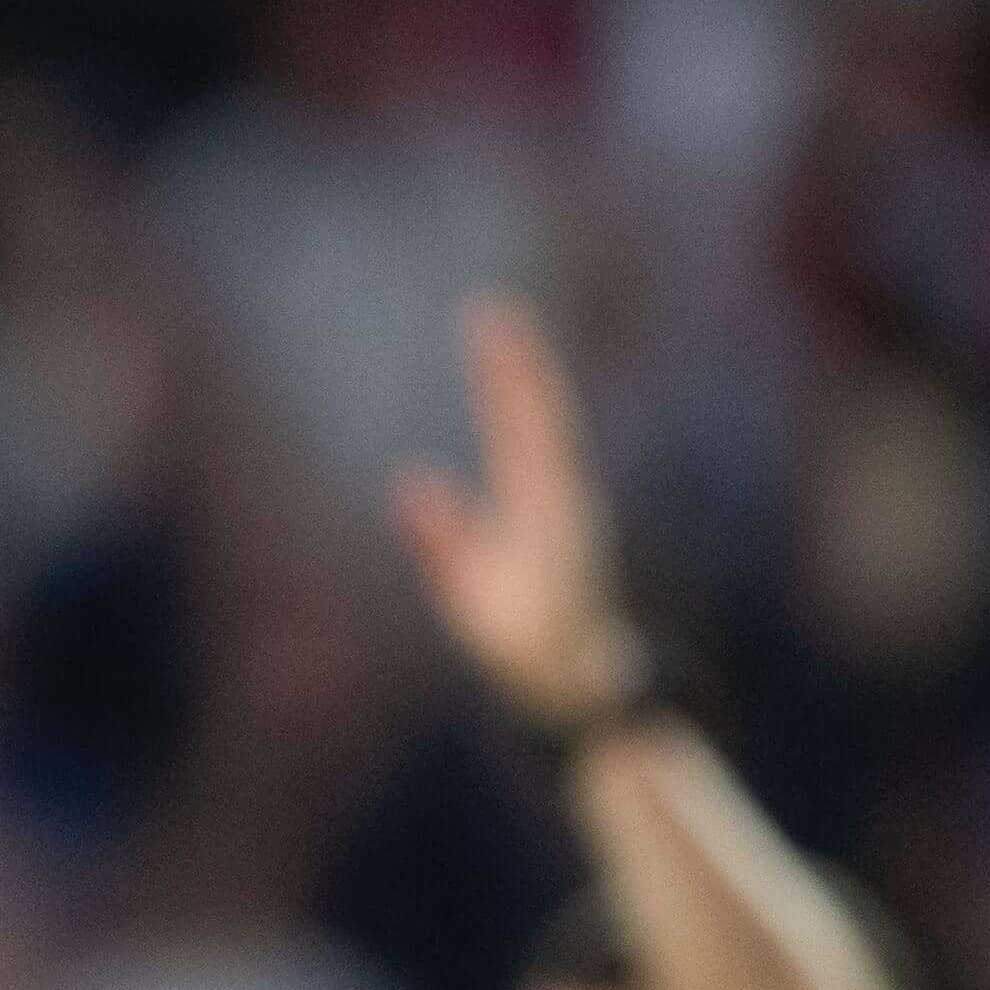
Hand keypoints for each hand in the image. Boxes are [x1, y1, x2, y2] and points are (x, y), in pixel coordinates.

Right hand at [391, 293, 648, 735]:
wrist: (579, 683)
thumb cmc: (529, 653)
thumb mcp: (481, 612)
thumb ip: (448, 551)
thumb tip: (410, 481)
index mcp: (551, 513)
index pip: (530, 428)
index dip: (509, 376)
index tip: (489, 328)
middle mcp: (565, 497)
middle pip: (539, 414)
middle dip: (513, 360)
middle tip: (487, 307)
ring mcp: (562, 503)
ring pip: (540, 425)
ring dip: (516, 376)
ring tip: (491, 326)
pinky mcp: (553, 512)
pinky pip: (535, 446)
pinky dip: (518, 408)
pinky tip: (503, 383)